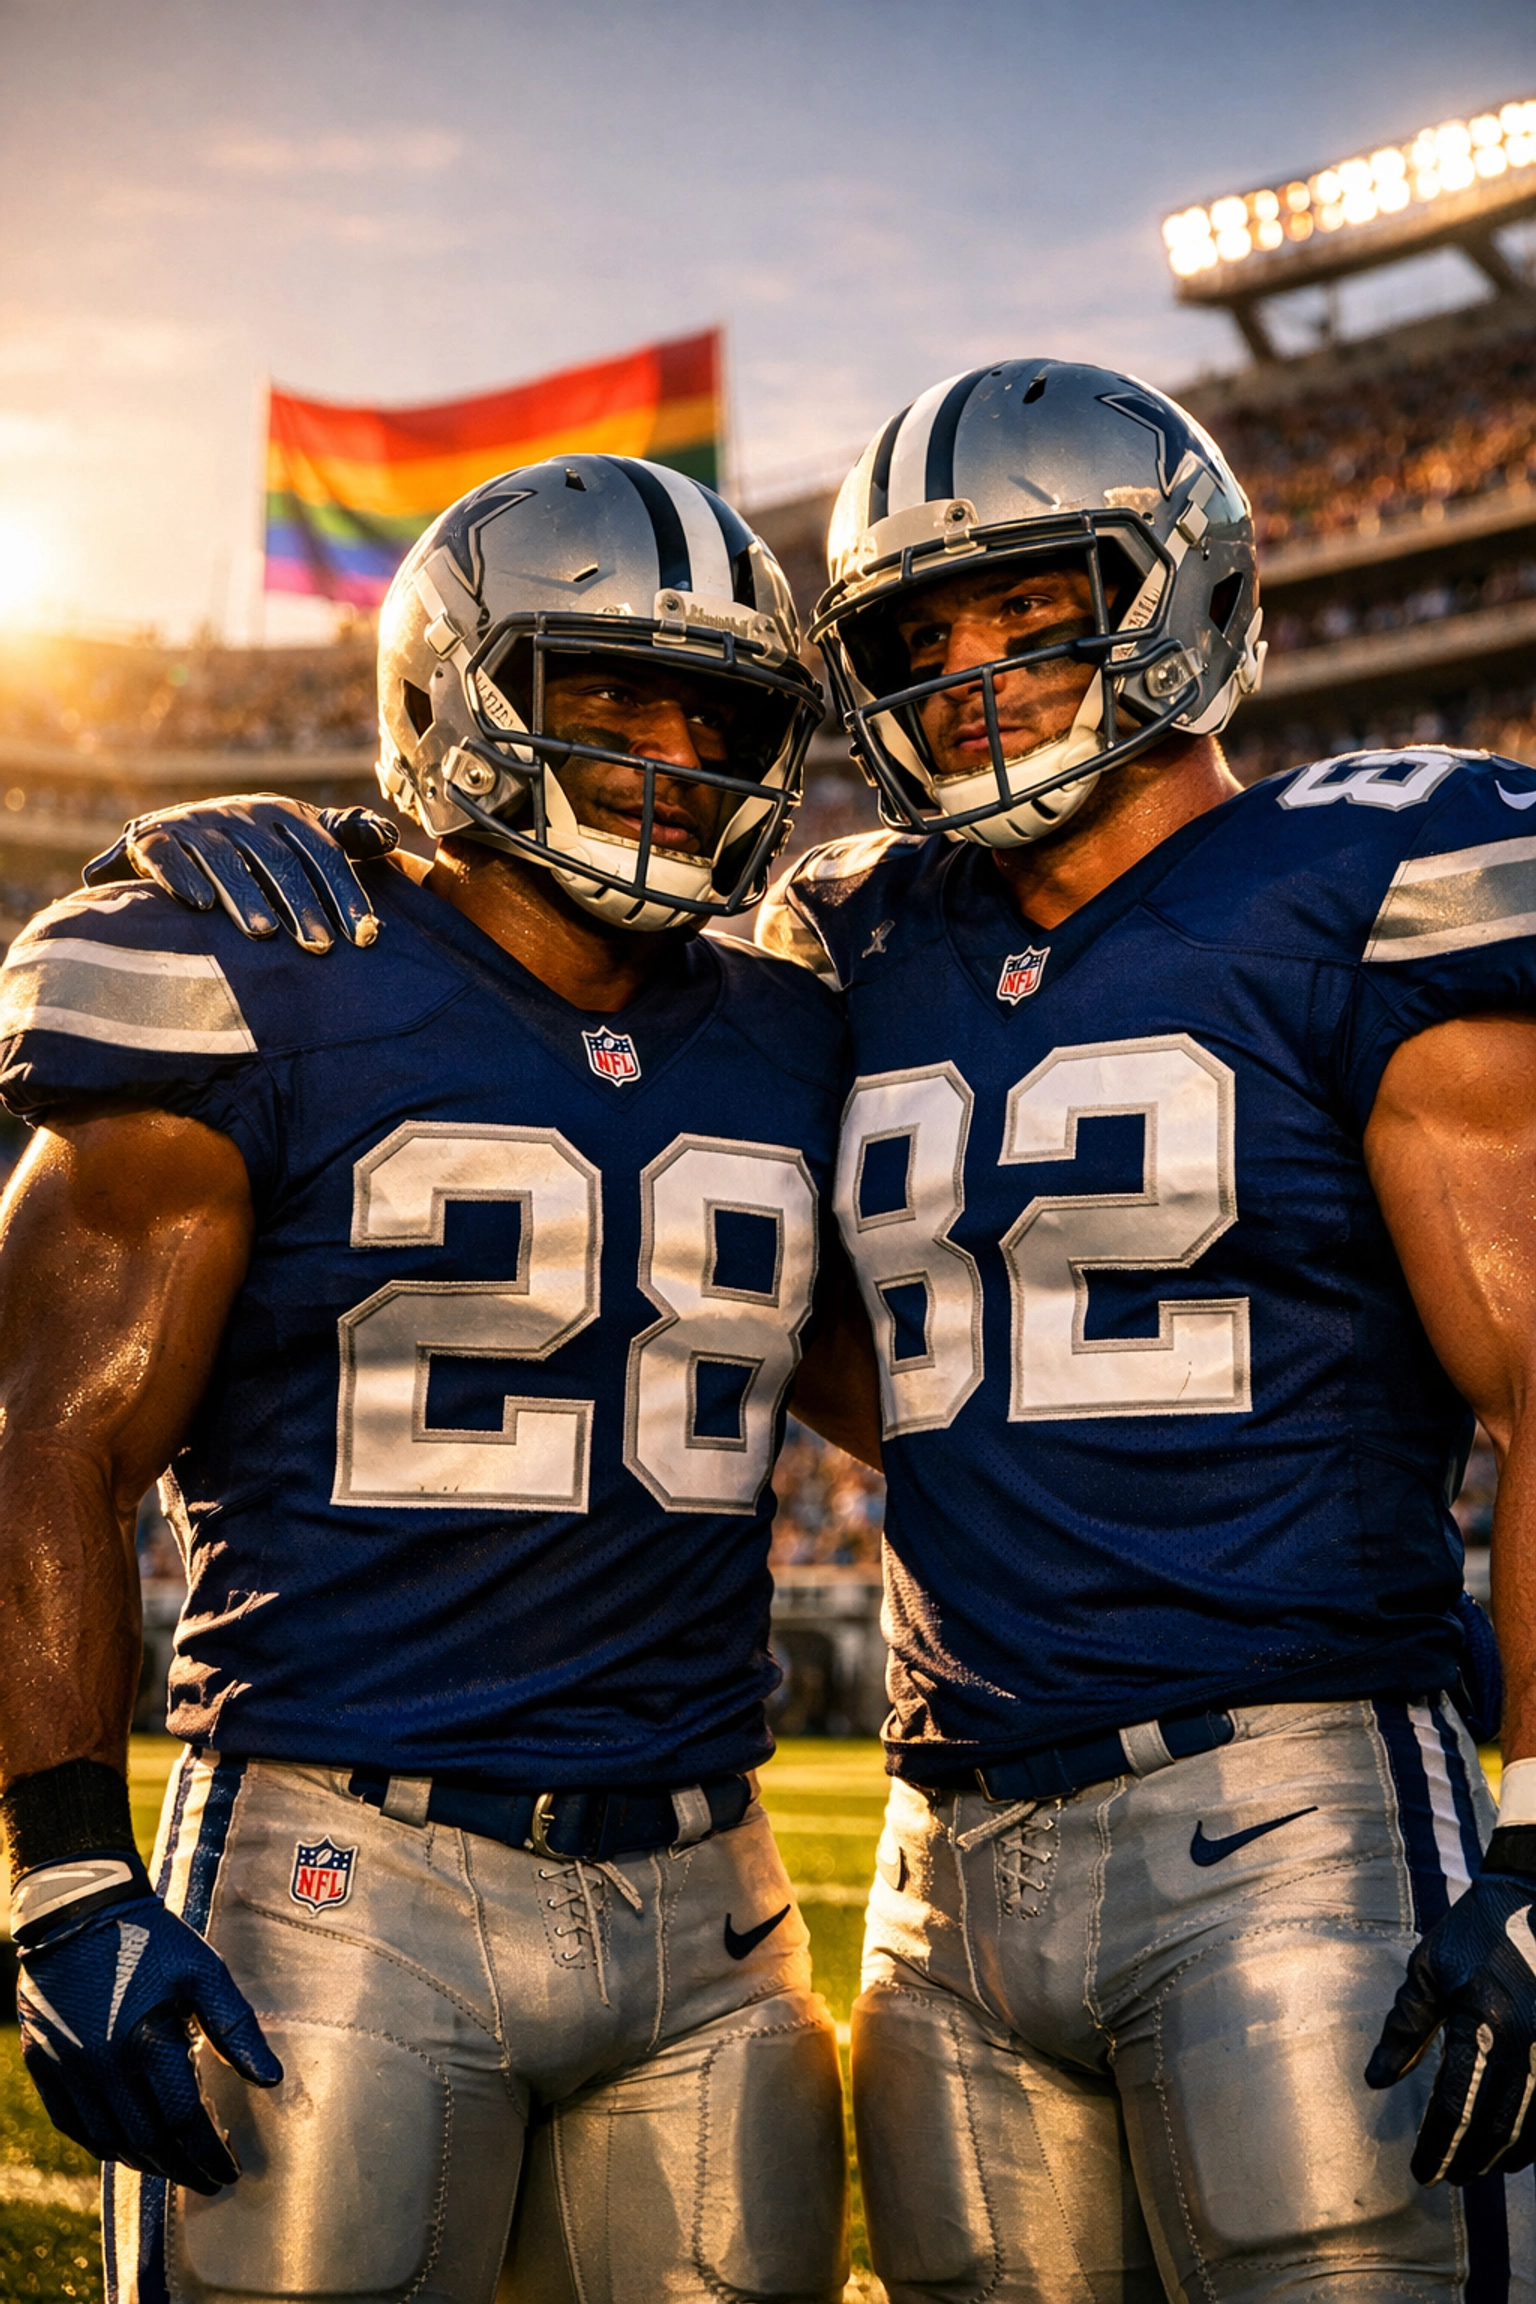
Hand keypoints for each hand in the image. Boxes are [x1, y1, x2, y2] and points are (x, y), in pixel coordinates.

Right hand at [18, 1890, 281, 2191]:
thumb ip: (237, 2026)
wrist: (77, 1912)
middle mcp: (103, 2066)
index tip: (230, 2171)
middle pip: (148, 2142)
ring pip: (109, 2141)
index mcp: (147, 2041)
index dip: (209, 2154)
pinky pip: (72, 2125)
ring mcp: (68, 2070)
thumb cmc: (150, 1939)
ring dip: (145, 2164)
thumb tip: (271, 2079)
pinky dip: (102, 2145)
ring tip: (176, 2169)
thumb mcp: (203, 1970)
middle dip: (183, 2169)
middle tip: (209, 2181)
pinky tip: (127, 2148)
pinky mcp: (44, 2066)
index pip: (184, 2122)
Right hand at [83, 796, 398, 952]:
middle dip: (302, 904)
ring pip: (226, 860)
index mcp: (284, 815)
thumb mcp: (298, 837)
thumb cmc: (251, 848)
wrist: (169, 838)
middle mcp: (243, 814)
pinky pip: (169, 855)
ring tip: (264, 933)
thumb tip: (391, 837)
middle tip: (321, 946)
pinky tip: (200, 907)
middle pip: (279, 860)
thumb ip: (344, 838)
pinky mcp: (154, 838)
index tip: (366, 934)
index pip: (324, 852)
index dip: (346, 892)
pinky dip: (183, 877)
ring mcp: (197, 824)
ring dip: (246, 896)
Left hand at [1366, 1856, 1535, 2182]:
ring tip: (1477, 2167)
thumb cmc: (1474, 1933)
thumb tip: (1376, 2080)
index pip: (1454, 2106)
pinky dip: (1534, 2136)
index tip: (1421, 2173)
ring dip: (1502, 2155)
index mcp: (1483, 2024)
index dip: (1435, 2147)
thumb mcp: (1428, 1970)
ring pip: (1531, 2129)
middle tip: (1447, 2177)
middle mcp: (1526, 2046)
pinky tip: (1515, 2145)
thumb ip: (1403, 2027)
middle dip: (1468, 2160)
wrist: (1533, 1899)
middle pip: (1495, 2128)